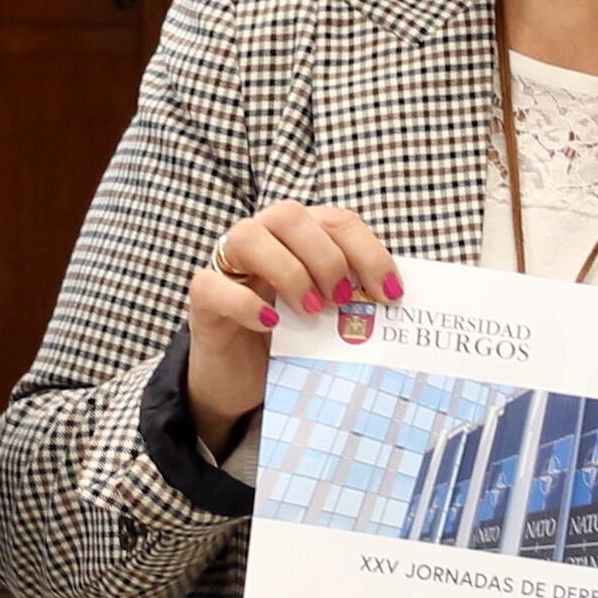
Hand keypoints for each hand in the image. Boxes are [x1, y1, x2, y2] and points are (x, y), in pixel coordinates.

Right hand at [185, 205, 405, 457]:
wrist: (242, 380)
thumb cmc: (291, 341)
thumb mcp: (329, 319)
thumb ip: (353, 302)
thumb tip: (394, 306)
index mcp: (298, 236)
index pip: (337, 221)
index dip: (368, 252)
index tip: (390, 294)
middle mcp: (262, 238)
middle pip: (292, 217)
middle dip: (326, 257)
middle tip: (344, 300)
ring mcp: (227, 264)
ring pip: (250, 237)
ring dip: (289, 271)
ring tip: (312, 310)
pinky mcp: (203, 298)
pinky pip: (214, 285)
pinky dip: (246, 303)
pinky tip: (272, 324)